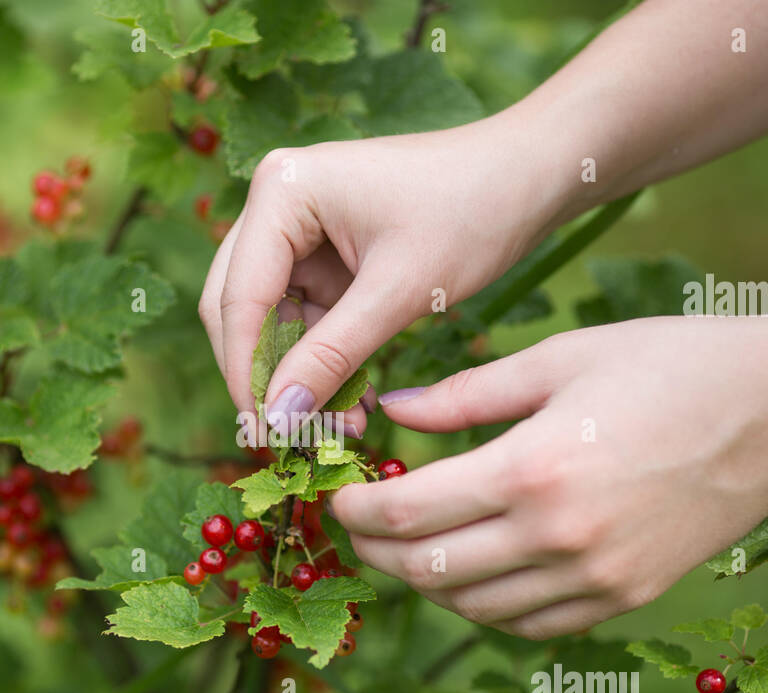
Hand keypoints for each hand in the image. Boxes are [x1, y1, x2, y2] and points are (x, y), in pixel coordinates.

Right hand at [197, 116, 569, 435]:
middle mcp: (275, 203)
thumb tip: (277, 419)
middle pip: (239, 308)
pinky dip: (324, 362)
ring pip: (272, 322)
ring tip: (338, 431)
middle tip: (287, 440)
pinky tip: (352, 405)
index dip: (245, 374)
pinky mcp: (325, 254)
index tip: (263, 436)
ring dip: (299, 378)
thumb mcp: (399, 292)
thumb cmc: (471, 213)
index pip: (238, 299)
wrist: (529, 177)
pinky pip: (306, 320)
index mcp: (281, 191)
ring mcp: (298, 229)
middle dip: (265, 377)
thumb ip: (331, 356)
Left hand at [329, 316, 767, 638]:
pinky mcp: (625, 599)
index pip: (409, 514)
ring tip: (409, 547)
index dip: (358, 512)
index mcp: (533, 469)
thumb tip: (390, 407)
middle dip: (376, 553)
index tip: (338, 498)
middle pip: (430, 571)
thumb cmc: (667, 365)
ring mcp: (595, 578)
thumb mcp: (558, 360)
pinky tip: (474, 572)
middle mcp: (559, 538)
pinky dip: (485, 606)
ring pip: (473, 608)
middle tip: (358, 527)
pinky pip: (529, 624)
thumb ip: (464, 396)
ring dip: (425, 583)